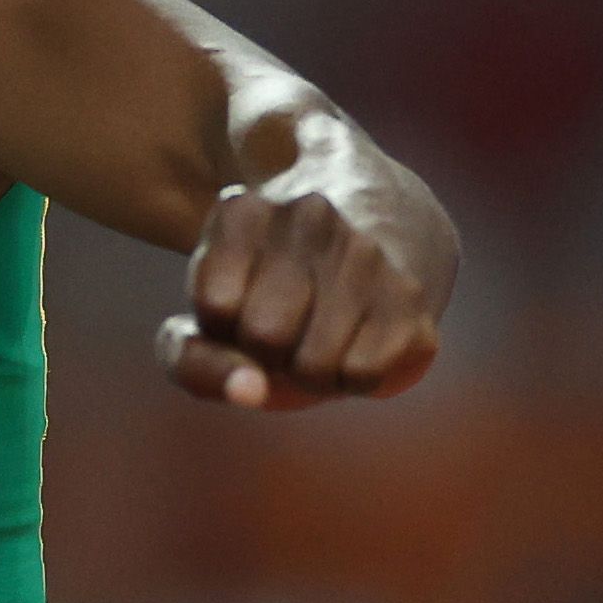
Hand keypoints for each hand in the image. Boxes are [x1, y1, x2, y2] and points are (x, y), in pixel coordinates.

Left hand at [155, 186, 441, 410]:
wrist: (364, 261)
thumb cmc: (266, 299)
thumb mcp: (208, 323)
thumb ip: (192, 361)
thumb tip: (249, 392)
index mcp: (243, 210)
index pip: (214, 305)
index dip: (222, 327)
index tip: (237, 304)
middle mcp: (309, 217)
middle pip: (263, 335)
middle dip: (265, 352)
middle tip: (283, 325)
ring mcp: (366, 252)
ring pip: (314, 364)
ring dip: (310, 372)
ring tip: (318, 333)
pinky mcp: (410, 296)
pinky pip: (362, 375)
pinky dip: (351, 378)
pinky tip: (356, 340)